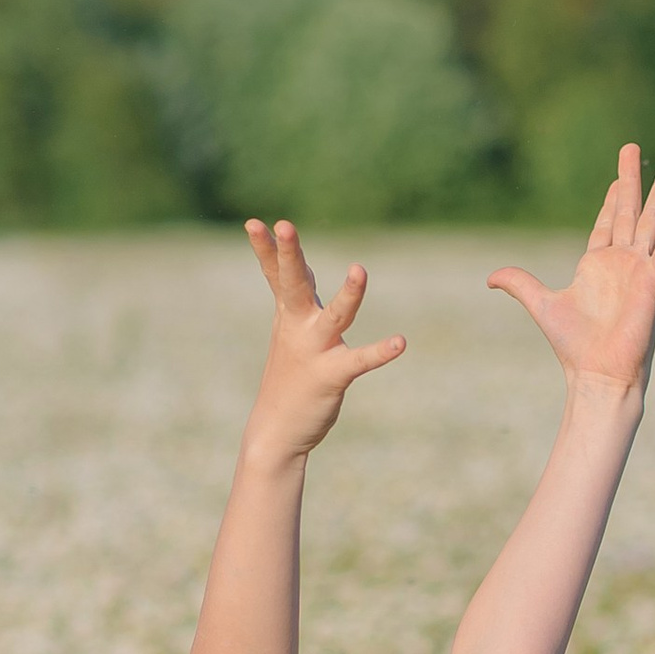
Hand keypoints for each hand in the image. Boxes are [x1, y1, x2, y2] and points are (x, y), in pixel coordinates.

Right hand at [241, 218, 404, 458]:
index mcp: (289, 315)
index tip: (254, 222)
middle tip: (284, 225)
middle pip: (294, 283)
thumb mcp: (291, 331)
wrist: (278, 430)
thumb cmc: (289, 377)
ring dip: (350, 294)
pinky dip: (380, 351)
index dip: (266, 248)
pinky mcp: (333, 375)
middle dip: (289, 254)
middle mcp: (299, 327)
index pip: (276, 274)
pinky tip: (400, 342)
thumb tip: (308, 270)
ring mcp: (316, 351)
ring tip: (360, 270)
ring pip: (335, 316)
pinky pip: (360, 360)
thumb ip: (301, 299)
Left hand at [488, 143, 654, 399]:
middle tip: (633, 147)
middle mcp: (621, 262)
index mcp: (596, 265)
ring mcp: (640, 269)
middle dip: (632, 178)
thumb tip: (490, 278)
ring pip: (653, 219)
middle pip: (630, 209)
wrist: (597, 373)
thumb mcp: (541, 304)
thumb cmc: (573, 346)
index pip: (607, 221)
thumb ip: (520, 284)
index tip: (618, 176)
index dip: (612, 197)